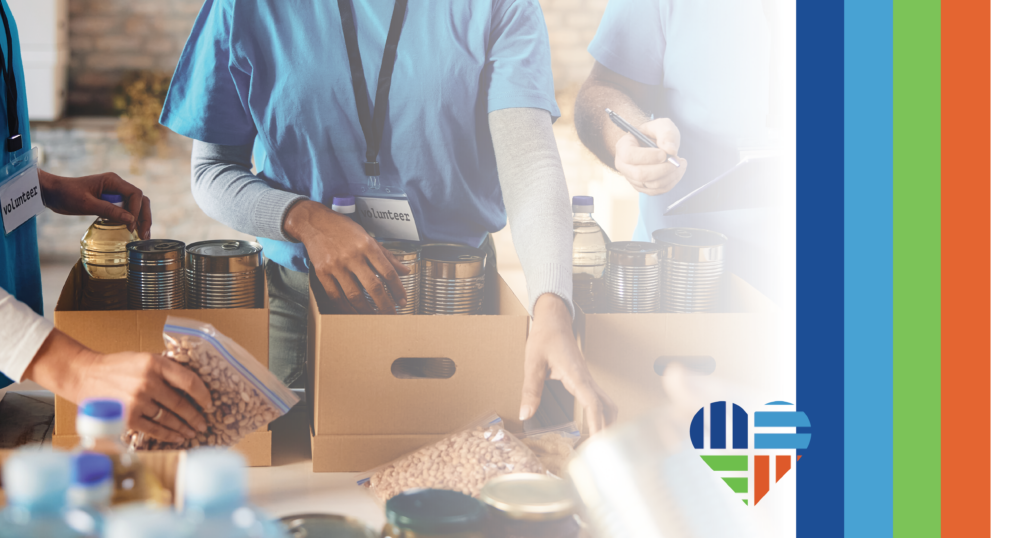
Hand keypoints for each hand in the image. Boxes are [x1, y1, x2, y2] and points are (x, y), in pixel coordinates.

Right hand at [23, 330, 212, 443]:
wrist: (83, 375)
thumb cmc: (117, 366)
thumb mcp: (144, 358)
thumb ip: (165, 369)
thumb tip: (191, 384)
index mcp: (155, 364)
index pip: (189, 381)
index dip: (203, 395)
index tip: (210, 403)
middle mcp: (148, 382)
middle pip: (180, 404)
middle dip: (196, 417)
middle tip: (204, 423)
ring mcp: (137, 401)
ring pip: (169, 419)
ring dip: (184, 428)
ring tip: (193, 432)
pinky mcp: (127, 417)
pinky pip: (154, 429)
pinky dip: (168, 435)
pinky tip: (177, 437)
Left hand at [37, 169, 151, 238]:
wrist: (52, 192)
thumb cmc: (66, 194)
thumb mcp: (86, 204)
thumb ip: (109, 210)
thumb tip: (131, 220)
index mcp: (113, 181)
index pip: (135, 194)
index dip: (136, 210)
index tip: (131, 226)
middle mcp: (117, 185)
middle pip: (140, 200)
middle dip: (144, 217)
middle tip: (144, 234)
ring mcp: (115, 193)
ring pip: (136, 205)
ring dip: (141, 219)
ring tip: (142, 235)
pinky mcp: (110, 201)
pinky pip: (126, 210)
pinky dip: (131, 220)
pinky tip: (131, 231)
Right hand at [284, 200, 409, 313]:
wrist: (315, 222)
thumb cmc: (344, 229)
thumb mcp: (369, 237)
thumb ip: (387, 256)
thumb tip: (405, 271)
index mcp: (367, 246)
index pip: (388, 272)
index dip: (398, 289)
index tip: (403, 301)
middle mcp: (352, 256)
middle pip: (374, 287)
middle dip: (385, 305)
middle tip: (392, 315)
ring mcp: (336, 266)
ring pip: (355, 295)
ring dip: (367, 310)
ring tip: (375, 316)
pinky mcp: (322, 273)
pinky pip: (336, 296)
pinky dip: (346, 307)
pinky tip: (354, 312)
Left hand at [520, 294, 616, 432]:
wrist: (554, 319)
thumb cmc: (544, 336)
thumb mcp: (533, 362)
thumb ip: (530, 389)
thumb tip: (526, 414)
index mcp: (576, 375)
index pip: (593, 403)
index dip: (597, 424)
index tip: (597, 442)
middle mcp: (586, 379)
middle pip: (607, 407)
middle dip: (606, 429)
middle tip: (597, 451)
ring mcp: (587, 379)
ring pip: (606, 403)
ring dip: (606, 421)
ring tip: (596, 441)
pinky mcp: (584, 379)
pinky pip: (598, 399)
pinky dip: (600, 413)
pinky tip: (592, 422)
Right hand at [613, 118, 686, 194]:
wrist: (654, 143)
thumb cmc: (655, 133)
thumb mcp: (661, 126)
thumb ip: (666, 134)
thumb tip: (671, 151)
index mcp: (623, 147)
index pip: (629, 155)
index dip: (648, 156)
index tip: (664, 154)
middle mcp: (623, 165)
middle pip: (640, 174)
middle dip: (662, 169)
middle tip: (676, 161)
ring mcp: (632, 178)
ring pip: (651, 185)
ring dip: (670, 176)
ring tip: (680, 164)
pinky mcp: (642, 187)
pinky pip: (657, 191)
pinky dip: (671, 183)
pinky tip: (676, 172)